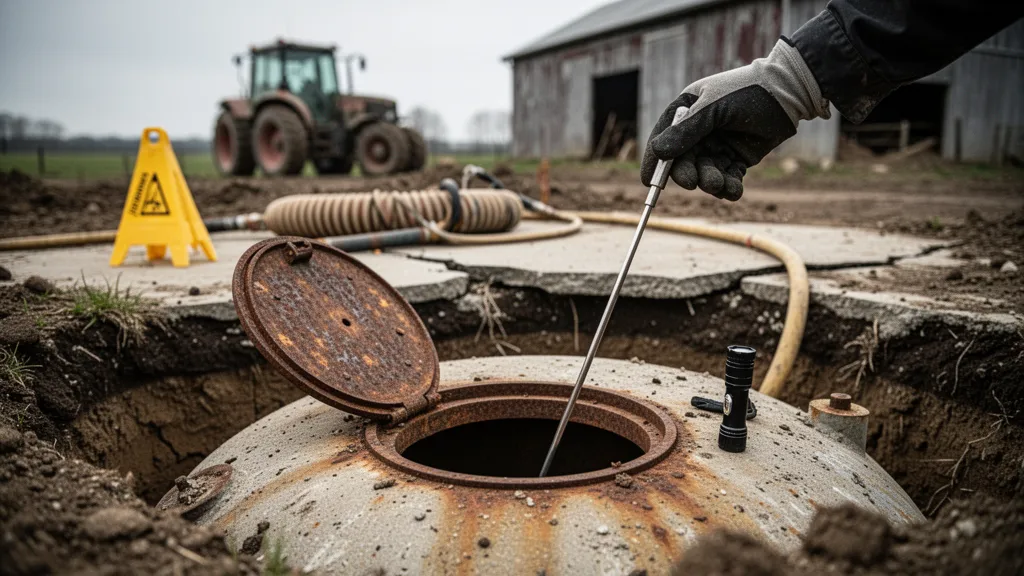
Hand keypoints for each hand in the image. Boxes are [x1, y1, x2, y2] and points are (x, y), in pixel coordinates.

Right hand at [641, 40, 829, 199]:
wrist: (788, 93)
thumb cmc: (747, 91)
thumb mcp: (713, 108)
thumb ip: (686, 131)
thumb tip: (658, 151)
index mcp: (686, 112)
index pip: (663, 139)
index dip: (655, 161)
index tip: (648, 182)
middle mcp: (699, 131)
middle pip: (683, 161)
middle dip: (687, 174)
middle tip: (694, 182)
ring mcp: (718, 146)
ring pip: (705, 173)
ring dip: (710, 183)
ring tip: (721, 185)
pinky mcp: (737, 159)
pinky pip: (727, 178)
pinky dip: (729, 188)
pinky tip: (733, 190)